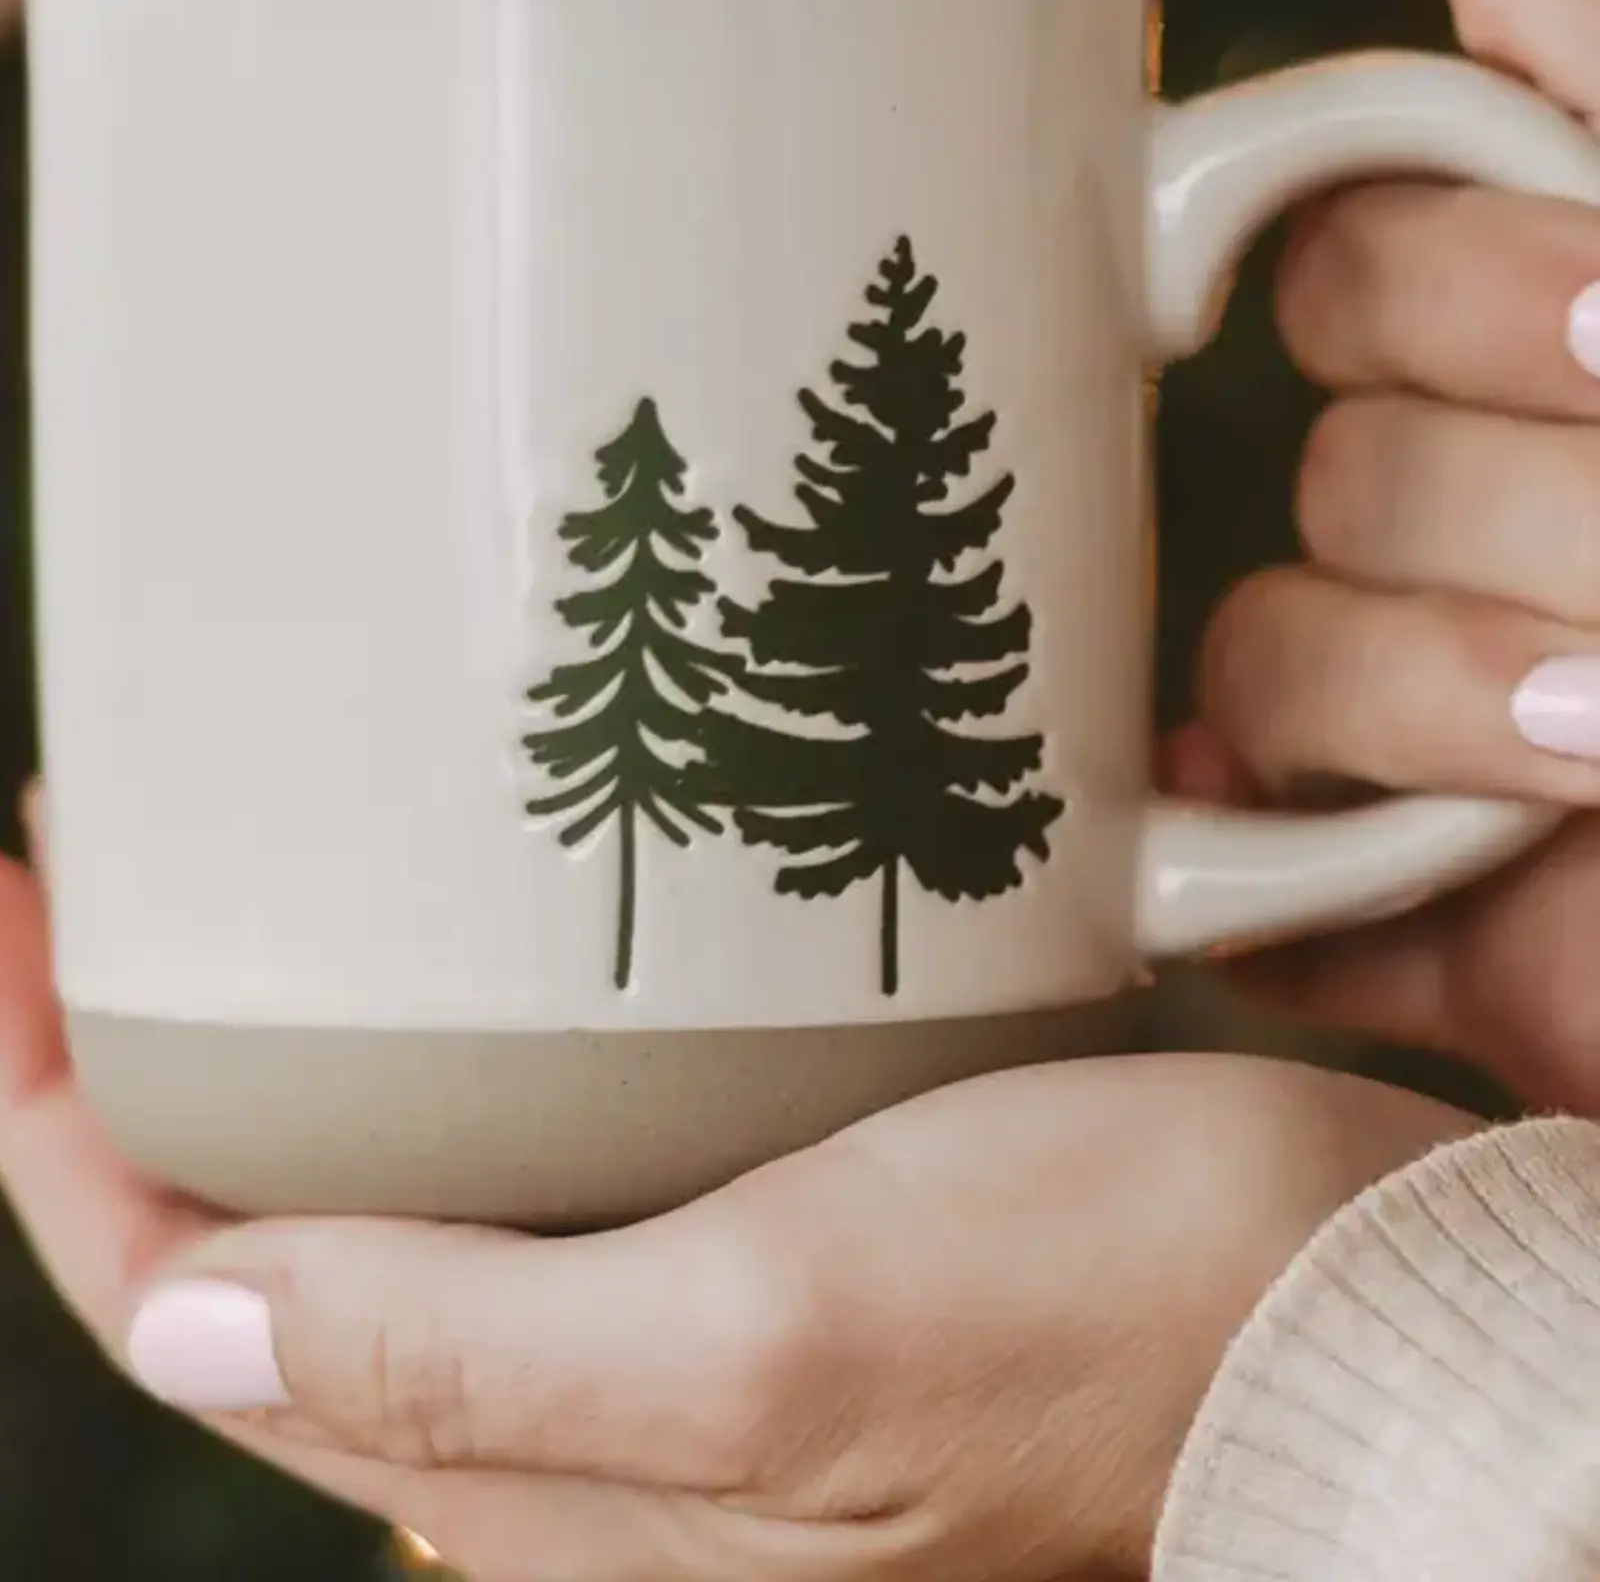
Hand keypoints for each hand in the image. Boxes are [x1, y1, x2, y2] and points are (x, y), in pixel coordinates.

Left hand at [0, 831, 1467, 1581]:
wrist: (1347, 1315)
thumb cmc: (1115, 1321)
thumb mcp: (784, 1343)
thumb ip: (479, 1357)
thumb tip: (181, 1325)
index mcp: (549, 1476)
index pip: (190, 1305)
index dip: (56, 1121)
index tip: (19, 903)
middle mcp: (585, 1418)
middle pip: (274, 1244)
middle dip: (153, 1064)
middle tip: (120, 853)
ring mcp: (676, 1327)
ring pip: (408, 1192)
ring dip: (307, 1040)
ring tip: (269, 866)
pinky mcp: (774, 1238)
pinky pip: (556, 1153)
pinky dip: (474, 1040)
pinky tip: (495, 925)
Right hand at [1166, 0, 1599, 1110]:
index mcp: (1567, 357)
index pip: (1363, 266)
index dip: (1460, 296)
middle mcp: (1494, 515)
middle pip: (1325, 458)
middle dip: (1509, 507)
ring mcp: (1440, 717)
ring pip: (1275, 656)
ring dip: (1442, 697)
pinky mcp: (1418, 916)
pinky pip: (1249, 881)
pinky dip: (1250, 877)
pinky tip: (1241, 848)